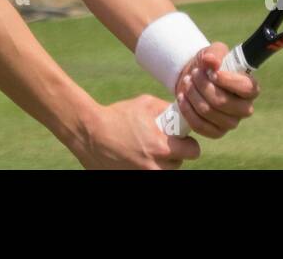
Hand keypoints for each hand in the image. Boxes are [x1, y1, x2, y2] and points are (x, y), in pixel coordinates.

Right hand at [69, 95, 201, 168]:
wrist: (89, 133)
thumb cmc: (117, 116)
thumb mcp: (144, 103)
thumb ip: (166, 108)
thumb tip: (179, 112)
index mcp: (161, 146)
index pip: (193, 151)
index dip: (188, 144)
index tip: (182, 141)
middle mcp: (155, 166)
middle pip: (179, 164)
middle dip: (173, 154)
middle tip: (161, 145)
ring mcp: (144, 175)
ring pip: (165, 172)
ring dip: (161, 164)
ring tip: (147, 152)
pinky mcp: (133, 179)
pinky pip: (149, 174)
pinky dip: (146, 168)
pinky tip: (136, 158)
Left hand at [171, 42, 259, 138]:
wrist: (194, 78)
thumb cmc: (209, 65)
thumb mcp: (213, 52)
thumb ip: (214, 54)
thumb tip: (211, 60)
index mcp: (250, 88)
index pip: (246, 88)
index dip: (228, 81)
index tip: (212, 72)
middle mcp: (244, 108)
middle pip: (222, 102)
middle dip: (203, 86)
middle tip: (194, 74)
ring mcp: (231, 122)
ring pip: (208, 112)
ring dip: (193, 95)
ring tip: (187, 81)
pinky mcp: (216, 132)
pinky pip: (200, 125)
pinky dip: (187, 110)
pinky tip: (182, 97)